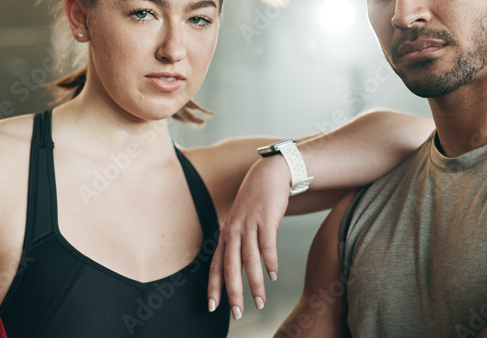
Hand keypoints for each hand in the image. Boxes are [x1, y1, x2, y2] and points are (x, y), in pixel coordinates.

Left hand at [208, 155, 291, 318]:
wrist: (269, 174)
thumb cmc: (256, 201)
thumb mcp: (242, 222)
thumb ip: (240, 243)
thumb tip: (241, 269)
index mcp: (226, 234)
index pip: (216, 265)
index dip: (213, 286)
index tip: (213, 306)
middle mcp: (234, 231)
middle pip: (230, 267)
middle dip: (233, 292)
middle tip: (236, 313)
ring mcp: (249, 225)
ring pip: (249, 260)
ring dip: (255, 284)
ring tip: (260, 302)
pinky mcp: (266, 219)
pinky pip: (267, 246)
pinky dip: (270, 263)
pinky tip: (273, 276)